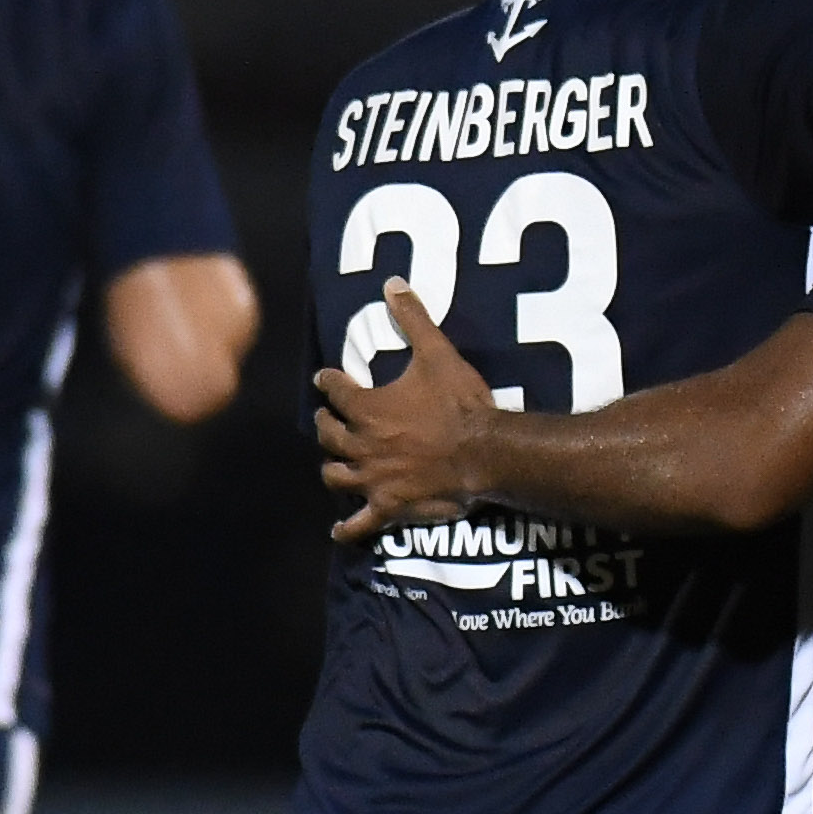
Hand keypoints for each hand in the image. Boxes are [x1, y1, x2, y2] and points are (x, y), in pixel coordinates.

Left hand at [311, 283, 497, 544]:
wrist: (485, 452)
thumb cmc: (460, 403)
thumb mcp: (437, 353)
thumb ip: (412, 319)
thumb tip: (392, 283)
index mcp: (367, 408)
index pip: (335, 391)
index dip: (329, 381)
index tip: (326, 377)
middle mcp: (361, 445)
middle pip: (329, 435)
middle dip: (327, 424)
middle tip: (330, 419)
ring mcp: (373, 479)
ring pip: (336, 476)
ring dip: (332, 468)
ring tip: (334, 463)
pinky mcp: (390, 506)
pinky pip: (361, 522)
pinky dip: (347, 528)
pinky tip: (338, 531)